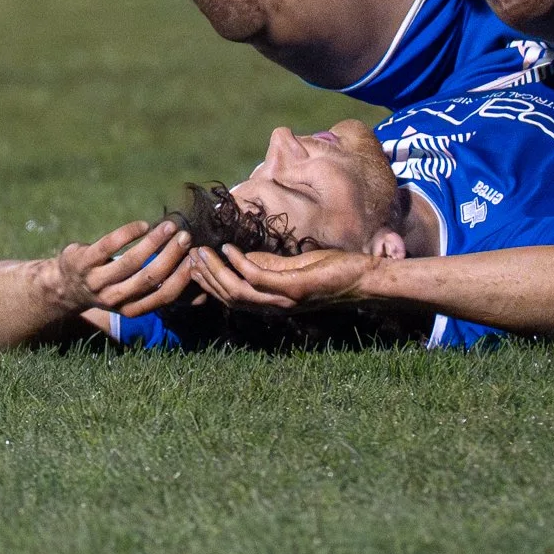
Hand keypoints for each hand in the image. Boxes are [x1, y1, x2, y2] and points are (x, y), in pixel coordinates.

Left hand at [40, 220, 192, 319]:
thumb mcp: (134, 297)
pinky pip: (108, 246)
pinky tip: (143, 225)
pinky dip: (128, 234)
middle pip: (149, 277)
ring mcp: (96, 280)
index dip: (182, 277)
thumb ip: (163, 292)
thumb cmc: (111, 287)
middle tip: (186, 236)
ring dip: (154, 241)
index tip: (197, 256)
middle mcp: (113, 298)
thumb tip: (205, 295)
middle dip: (171, 256)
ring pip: (131, 261)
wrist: (65, 286)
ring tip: (170, 225)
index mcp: (131, 308)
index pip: (163, 295)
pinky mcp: (83, 261)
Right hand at [188, 245, 376, 312]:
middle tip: (187, 257)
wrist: (365, 279)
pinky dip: (240, 263)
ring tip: (201, 253)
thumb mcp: (292, 267)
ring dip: (216, 272)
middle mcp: (274, 306)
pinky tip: (229, 248)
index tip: (190, 265)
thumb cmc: (331, 271)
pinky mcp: (295, 288)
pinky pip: (259, 277)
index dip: (208, 284)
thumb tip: (239, 257)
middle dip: (206, 278)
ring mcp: (283, 299)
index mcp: (271, 302)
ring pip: (237, 290)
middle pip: (228, 296)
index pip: (231, 297)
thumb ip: (267, 265)